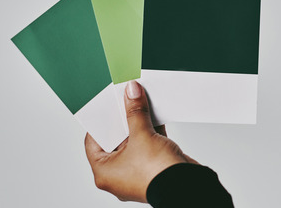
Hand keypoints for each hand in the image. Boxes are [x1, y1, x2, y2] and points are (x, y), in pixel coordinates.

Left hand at [85, 80, 197, 202]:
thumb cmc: (157, 175)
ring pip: (134, 142)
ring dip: (139, 124)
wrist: (186, 187)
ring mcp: (137, 171)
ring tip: (141, 104)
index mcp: (105, 172)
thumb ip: (135, 113)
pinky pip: (148, 145)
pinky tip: (155, 115)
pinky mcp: (153, 167)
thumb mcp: (142, 136)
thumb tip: (132, 94)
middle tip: (125, 101)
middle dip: (123, 120)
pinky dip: (151, 131)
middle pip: (116, 140)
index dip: (101, 121)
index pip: (94, 142)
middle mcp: (119, 174)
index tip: (107, 105)